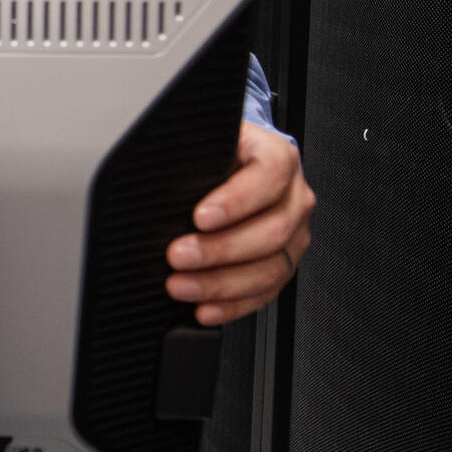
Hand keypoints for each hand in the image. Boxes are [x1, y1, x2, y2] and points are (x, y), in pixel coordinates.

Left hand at [166, 121, 313, 325]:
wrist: (235, 167)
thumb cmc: (217, 155)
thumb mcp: (206, 143)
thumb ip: (194, 155)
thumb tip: (157, 174)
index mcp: (278, 158)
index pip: (268, 176)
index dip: (236, 200)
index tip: (200, 217)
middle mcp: (293, 198)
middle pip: (271, 230)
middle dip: (220, 249)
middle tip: (178, 255)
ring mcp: (293, 235)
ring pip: (270, 268)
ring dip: (221, 284)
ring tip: (181, 285)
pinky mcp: (282, 265)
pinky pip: (264, 293)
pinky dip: (232, 305)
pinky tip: (204, 308)